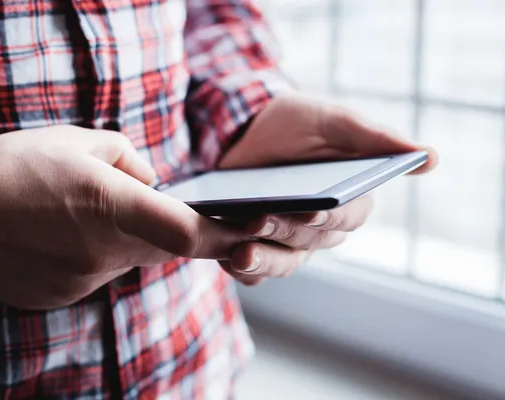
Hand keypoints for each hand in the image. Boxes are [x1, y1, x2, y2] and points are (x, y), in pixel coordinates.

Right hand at [0, 125, 250, 309]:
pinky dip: (95, 256)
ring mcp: (83, 279)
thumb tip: (157, 185)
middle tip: (166, 211)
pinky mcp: (64, 295)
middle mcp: (102, 249)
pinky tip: (66, 235)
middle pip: (166, 249)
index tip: (250, 229)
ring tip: (89, 214)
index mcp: (110, 204)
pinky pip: (97, 275)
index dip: (225, 233)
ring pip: (129, 262)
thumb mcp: (81, 143)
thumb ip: (132, 162)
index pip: (185, 230)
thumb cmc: (20, 166)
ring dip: (126, 241)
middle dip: (177, 232)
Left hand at [218, 91, 437, 285]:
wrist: (243, 128)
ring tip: (239, 252)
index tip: (312, 210)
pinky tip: (226, 258)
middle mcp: (322, 229)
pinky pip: (253, 271)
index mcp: (349, 200)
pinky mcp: (257, 247)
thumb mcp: (333, 121)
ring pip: (283, 264)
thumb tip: (430, 157)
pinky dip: (242, 269)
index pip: (347, 218)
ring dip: (263, 260)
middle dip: (285, 231)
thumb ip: (374, 139)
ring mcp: (288, 242)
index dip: (330, 217)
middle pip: (310, 243)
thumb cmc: (296, 121)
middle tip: (257, 219)